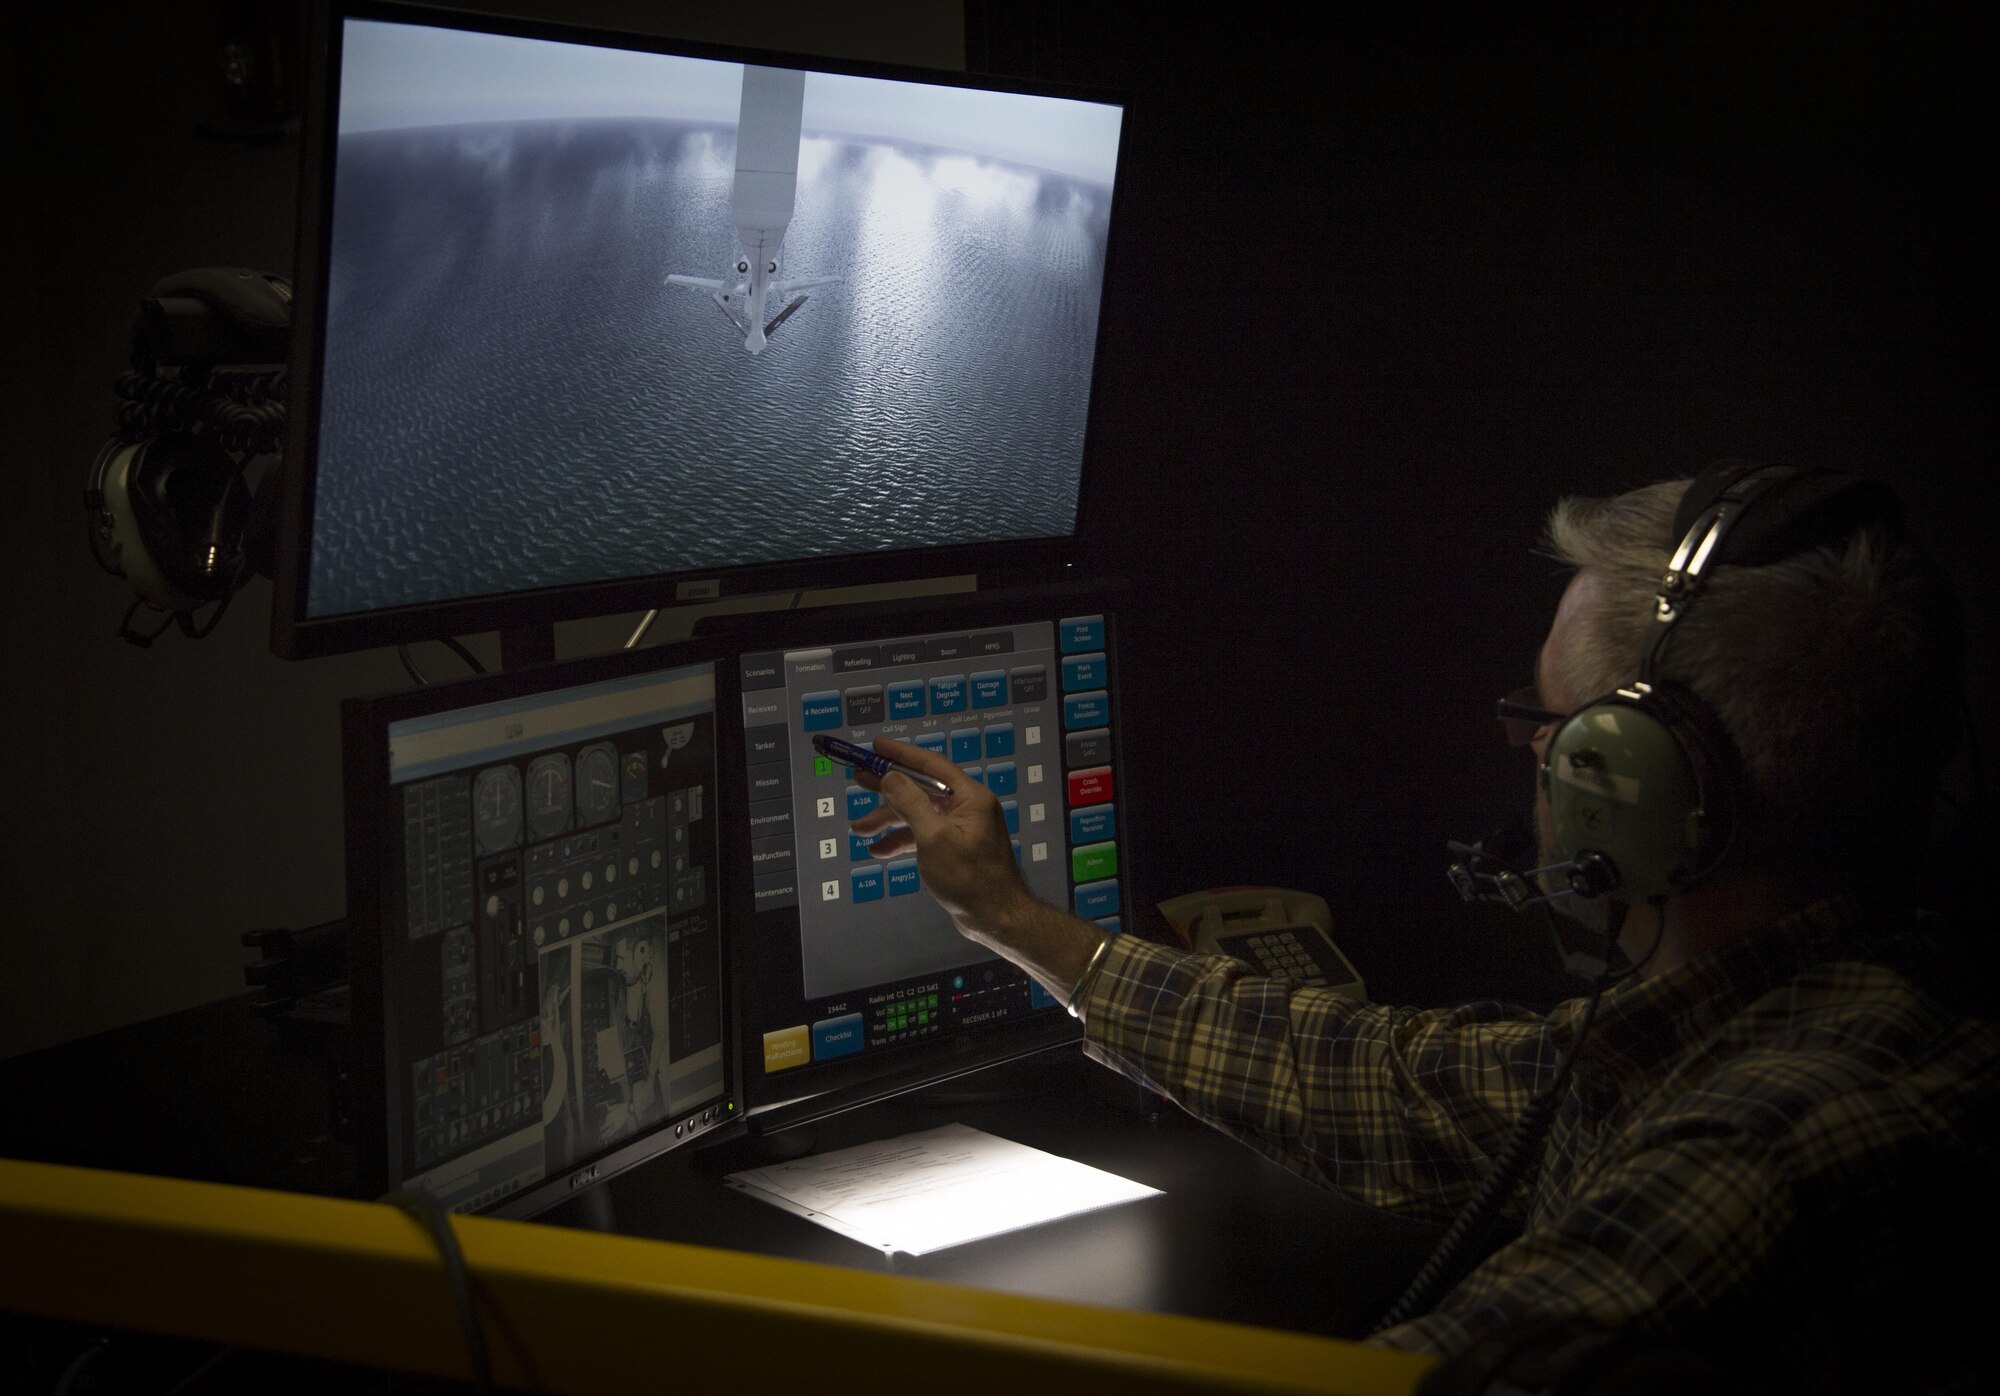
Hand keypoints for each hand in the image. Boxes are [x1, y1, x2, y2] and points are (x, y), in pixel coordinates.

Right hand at [849, 736, 1030, 943]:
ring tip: (858, 828)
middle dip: (888, 788)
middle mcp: (967, 808)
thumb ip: (911, 803)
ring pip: (919, 815)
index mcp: (969, 797)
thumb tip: (892, 776)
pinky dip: (902, 841)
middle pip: (921, 789)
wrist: (996, 918)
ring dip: (889, 821)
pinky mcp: (954, 849)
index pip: (931, 765)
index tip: (876, 746)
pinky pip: (924, 836)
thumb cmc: (968, 878)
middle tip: (858, 780)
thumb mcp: (933, 838)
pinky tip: (879, 851)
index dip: (901, 754)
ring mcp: (961, 829)